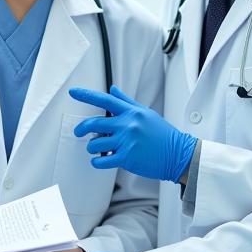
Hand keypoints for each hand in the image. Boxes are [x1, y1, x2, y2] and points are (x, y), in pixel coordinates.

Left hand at [69, 85, 196, 181]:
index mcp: (132, 113)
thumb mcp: (146, 113)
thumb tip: (112, 89)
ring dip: (91, 147)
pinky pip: (102, 160)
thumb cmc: (162, 134)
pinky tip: (99, 160)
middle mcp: (128, 125)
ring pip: (95, 143)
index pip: (105, 100)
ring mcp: (126, 141)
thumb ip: (127, 102)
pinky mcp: (127, 158)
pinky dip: (96, 161)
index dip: (86, 95)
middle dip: (82, 128)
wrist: (178, 154)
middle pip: (95, 123)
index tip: (73, 92)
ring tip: (97, 148)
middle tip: (79, 131)